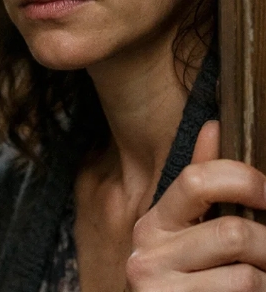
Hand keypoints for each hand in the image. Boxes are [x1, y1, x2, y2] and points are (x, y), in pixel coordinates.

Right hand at [126, 121, 265, 290]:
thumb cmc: (184, 283)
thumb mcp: (187, 233)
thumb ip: (202, 185)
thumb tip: (214, 126)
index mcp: (153, 221)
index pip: (198, 180)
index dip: (246, 180)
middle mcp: (148, 251)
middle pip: (235, 233)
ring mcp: (158, 288)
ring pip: (248, 276)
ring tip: (259, 284)